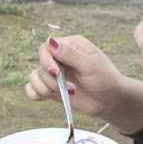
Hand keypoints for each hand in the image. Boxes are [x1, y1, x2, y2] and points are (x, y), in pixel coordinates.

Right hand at [25, 35, 142, 134]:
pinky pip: (32, 90)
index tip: (56, 73)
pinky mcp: (52, 90)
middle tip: (69, 88)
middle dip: (50, 79)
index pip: (46, 47)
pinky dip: (35, 94)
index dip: (46, 60)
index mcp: (70, 46)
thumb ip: (70, 54)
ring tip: (64, 94)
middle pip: (40, 64)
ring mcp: (55, 75)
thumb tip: (51, 42)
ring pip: (34, 77)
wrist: (110, 101)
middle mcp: (60, 58)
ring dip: (45, 88)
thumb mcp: (90, 65)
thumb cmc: (105, 80)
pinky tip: (46, 97)